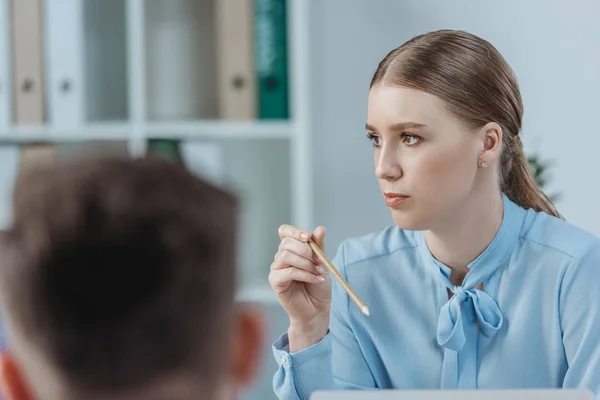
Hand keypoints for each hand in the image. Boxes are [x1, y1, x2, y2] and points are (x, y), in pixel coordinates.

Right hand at [268, 225, 330, 350]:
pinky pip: (288, 272)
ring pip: (286, 255)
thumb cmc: (318, 287)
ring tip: (318, 272)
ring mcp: (277, 269)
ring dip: (306, 263)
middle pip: (286, 242)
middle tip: (319, 261)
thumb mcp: (322, 263)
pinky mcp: (275, 282)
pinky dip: (304, 274)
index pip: (285, 231)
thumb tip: (320, 229)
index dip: (295, 231)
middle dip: (305, 250)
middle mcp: (281, 257)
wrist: (317, 309)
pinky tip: (315, 279)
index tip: (308, 238)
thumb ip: (319, 247)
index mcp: (291, 249)